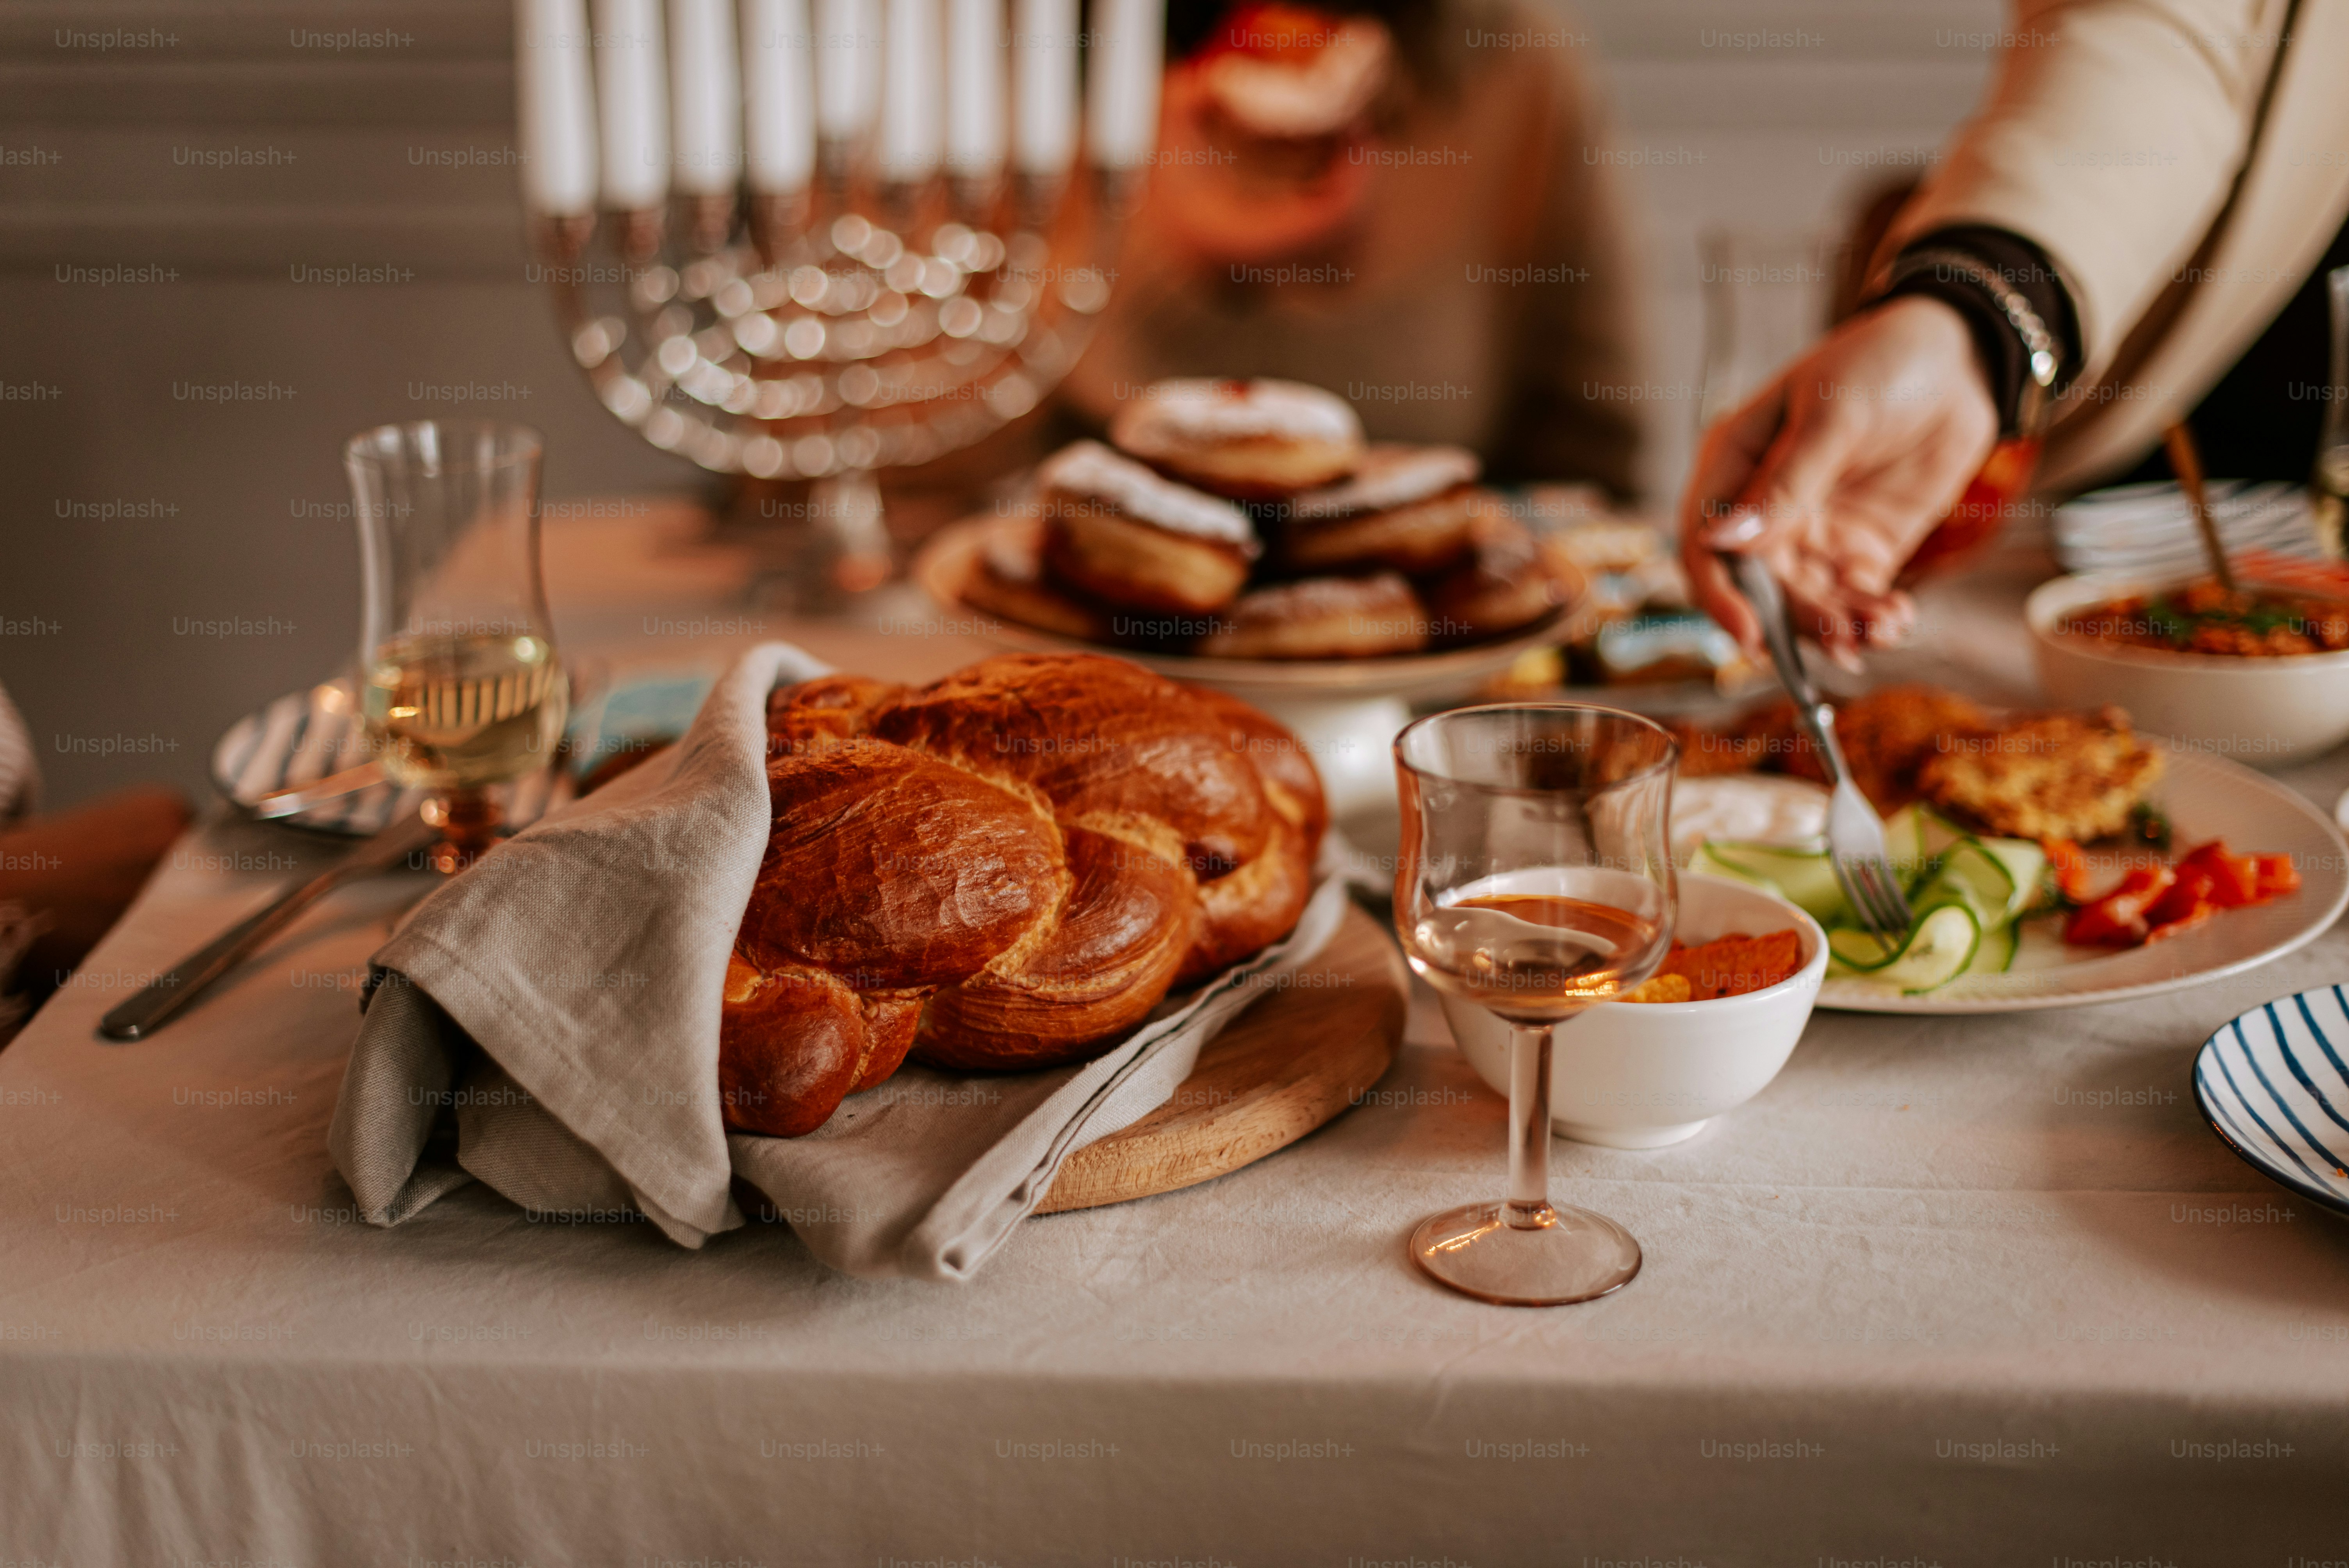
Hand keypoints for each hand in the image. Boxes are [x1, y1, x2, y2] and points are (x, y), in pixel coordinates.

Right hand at [1679, 294, 1999, 665]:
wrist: (1962, 358)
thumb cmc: (1883, 363)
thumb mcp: (1832, 415)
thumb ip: (1784, 483)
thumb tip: (1723, 541)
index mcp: (1734, 465)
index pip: (1705, 545)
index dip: (1721, 595)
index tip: (1752, 635)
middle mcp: (1764, 508)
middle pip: (1759, 588)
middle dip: (1797, 620)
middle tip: (1841, 634)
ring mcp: (1812, 532)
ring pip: (1807, 603)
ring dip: (1839, 625)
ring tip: (1883, 625)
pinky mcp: (1860, 549)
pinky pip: (1853, 599)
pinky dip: (1871, 618)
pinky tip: (1897, 619)